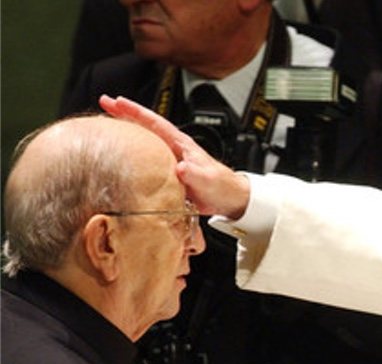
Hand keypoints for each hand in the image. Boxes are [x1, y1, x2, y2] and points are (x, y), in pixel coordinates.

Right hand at [98, 95, 249, 218]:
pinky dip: (132, 153)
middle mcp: (175, 149)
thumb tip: (181, 167)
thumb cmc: (223, 187)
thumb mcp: (209, 180)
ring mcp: (171, 159)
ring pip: (144, 140)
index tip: (117, 101)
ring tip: (106, 124)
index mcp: (182, 145)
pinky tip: (121, 155)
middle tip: (104, 101)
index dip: (136, 111)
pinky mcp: (169, 173)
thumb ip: (195, 174)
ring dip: (127, 131)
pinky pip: (145, 159)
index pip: (156, 122)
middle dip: (126, 113)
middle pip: (146, 125)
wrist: (231, 199)